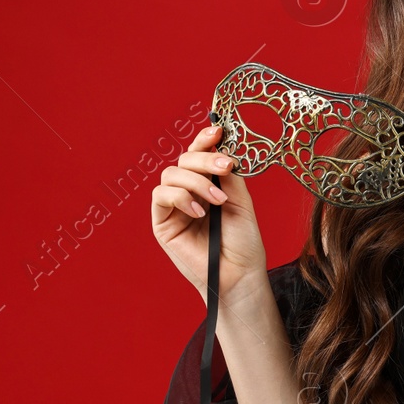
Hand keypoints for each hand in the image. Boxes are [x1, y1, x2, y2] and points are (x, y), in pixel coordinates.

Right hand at [151, 124, 268, 303]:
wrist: (239, 273)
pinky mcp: (162, 222)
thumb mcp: (240, 200)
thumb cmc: (243, 242)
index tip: (218, 130)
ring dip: (196, 181)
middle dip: (204, 158)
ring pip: (171, 174)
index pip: (199, 153)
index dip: (205, 139)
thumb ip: (227, 174)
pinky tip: (198, 212)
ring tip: (217, 201)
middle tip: (225, 167)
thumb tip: (219, 147)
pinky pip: (160, 196)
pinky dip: (180, 197)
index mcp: (208, 183)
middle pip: (184, 159)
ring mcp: (174, 206)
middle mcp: (188, 191)